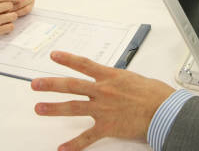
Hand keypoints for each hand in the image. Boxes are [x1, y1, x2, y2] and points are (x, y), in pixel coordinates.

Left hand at [32, 51, 174, 150]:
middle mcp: (103, 91)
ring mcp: (103, 108)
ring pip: (73, 106)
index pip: (84, 65)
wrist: (163, 110)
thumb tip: (112, 80)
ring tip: (39, 108)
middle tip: (35, 84)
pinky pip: (87, 137)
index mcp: (110, 76)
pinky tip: (62, 148)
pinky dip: (74, 145)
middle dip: (51, 84)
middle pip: (71, 85)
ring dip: (54, 108)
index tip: (54, 56)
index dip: (67, 59)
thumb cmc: (154, 94)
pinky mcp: (107, 126)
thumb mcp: (133, 79)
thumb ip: (118, 80)